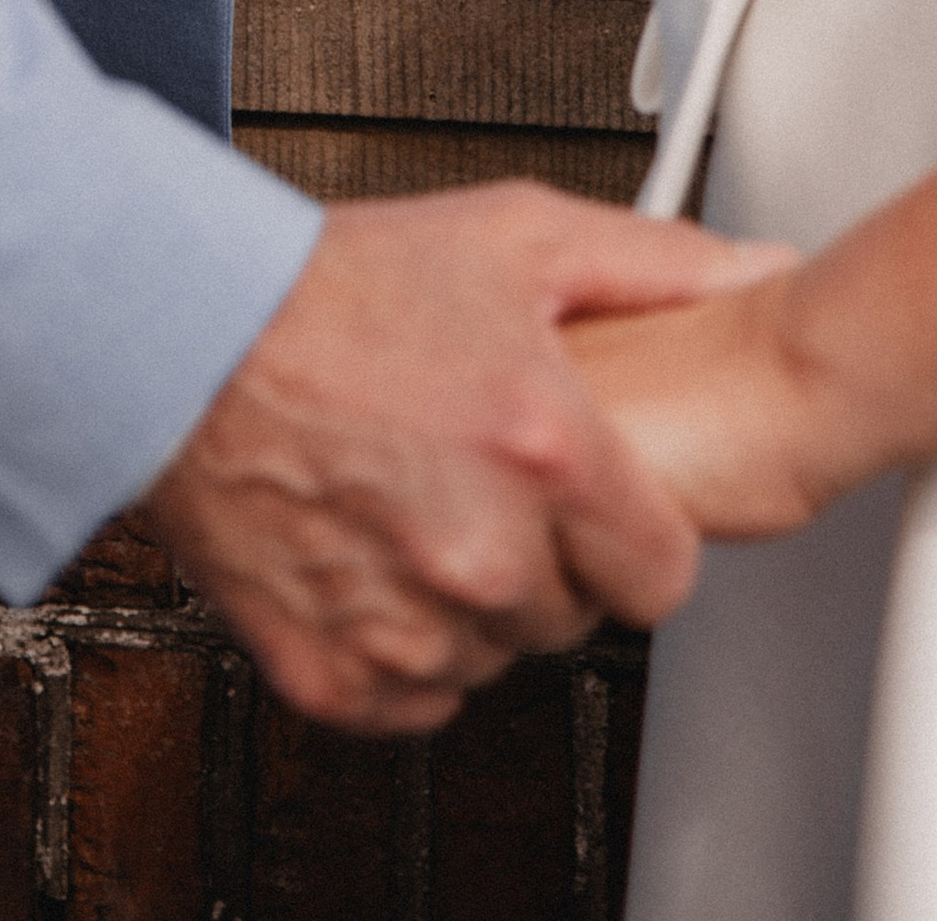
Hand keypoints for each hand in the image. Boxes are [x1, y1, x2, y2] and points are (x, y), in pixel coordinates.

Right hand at [141, 182, 789, 731]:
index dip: (637, 534)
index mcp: (543, 451)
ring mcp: (403, 623)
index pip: (664, 573)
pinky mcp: (330, 672)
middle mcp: (479, 552)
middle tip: (485, 478)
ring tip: (419, 502)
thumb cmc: (333, 287)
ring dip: (473, 601)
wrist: (184, 339)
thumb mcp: (512, 238)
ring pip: (494, 656)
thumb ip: (651, 265)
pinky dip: (401, 644)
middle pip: (575, 615)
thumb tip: (752, 269)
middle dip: (546, 556)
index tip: (600, 504)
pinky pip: (412, 698)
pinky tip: (373, 555)